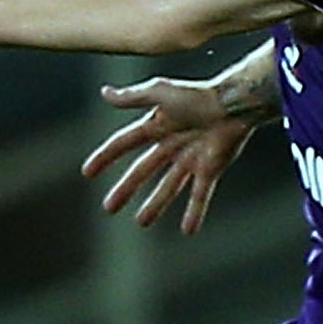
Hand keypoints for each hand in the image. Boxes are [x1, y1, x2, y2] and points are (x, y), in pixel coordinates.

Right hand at [82, 75, 254, 232]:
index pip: (124, 143)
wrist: (234, 104)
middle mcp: (171, 144)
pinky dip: (194, 212)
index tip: (88, 172)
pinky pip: (200, 195)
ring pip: (168, 187)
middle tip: (109, 207)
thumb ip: (133, 97)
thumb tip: (104, 93)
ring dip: (155, 205)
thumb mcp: (160, 92)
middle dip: (126, 189)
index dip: (106, 157)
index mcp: (157, 124)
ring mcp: (190, 158)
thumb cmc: (198, 95)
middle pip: (143, 170)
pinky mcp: (210, 169)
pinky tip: (188, 230)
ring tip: (141, 222)